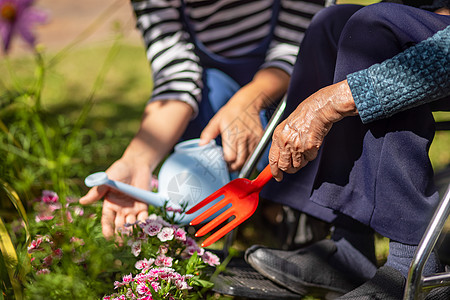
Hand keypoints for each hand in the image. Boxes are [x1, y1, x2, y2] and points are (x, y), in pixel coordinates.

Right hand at [79, 100, 192, 238]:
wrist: (136, 164)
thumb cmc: (118, 171)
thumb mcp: (106, 181)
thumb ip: (97, 192)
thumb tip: (82, 202)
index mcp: (109, 205)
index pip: (107, 221)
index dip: (108, 230)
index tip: (108, 238)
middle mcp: (121, 210)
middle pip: (120, 225)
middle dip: (121, 234)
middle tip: (122, 242)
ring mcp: (132, 209)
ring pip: (131, 223)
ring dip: (132, 230)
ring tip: (132, 236)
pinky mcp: (144, 205)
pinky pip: (144, 217)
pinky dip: (143, 222)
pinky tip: (143, 226)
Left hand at [200, 68, 289, 170]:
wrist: (248, 102)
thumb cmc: (230, 112)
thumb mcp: (216, 120)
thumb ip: (208, 133)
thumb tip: (201, 145)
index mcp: (231, 134)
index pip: (230, 157)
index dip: (225, 162)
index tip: (221, 161)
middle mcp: (243, 137)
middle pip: (240, 161)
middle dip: (233, 167)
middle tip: (228, 167)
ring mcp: (253, 138)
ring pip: (248, 159)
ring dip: (241, 163)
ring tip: (234, 163)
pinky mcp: (260, 138)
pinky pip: (255, 153)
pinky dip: (249, 157)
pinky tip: (242, 155)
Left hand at [269, 80, 357, 180]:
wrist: (318, 109)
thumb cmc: (304, 115)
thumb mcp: (286, 126)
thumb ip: (282, 141)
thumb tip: (281, 158)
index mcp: (278, 136)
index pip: (272, 159)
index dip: (274, 171)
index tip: (277, 177)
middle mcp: (285, 142)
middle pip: (284, 166)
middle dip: (289, 169)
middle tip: (293, 167)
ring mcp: (297, 146)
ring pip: (297, 165)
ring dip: (301, 161)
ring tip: (304, 149)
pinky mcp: (309, 148)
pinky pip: (309, 159)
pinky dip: (311, 155)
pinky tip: (312, 144)